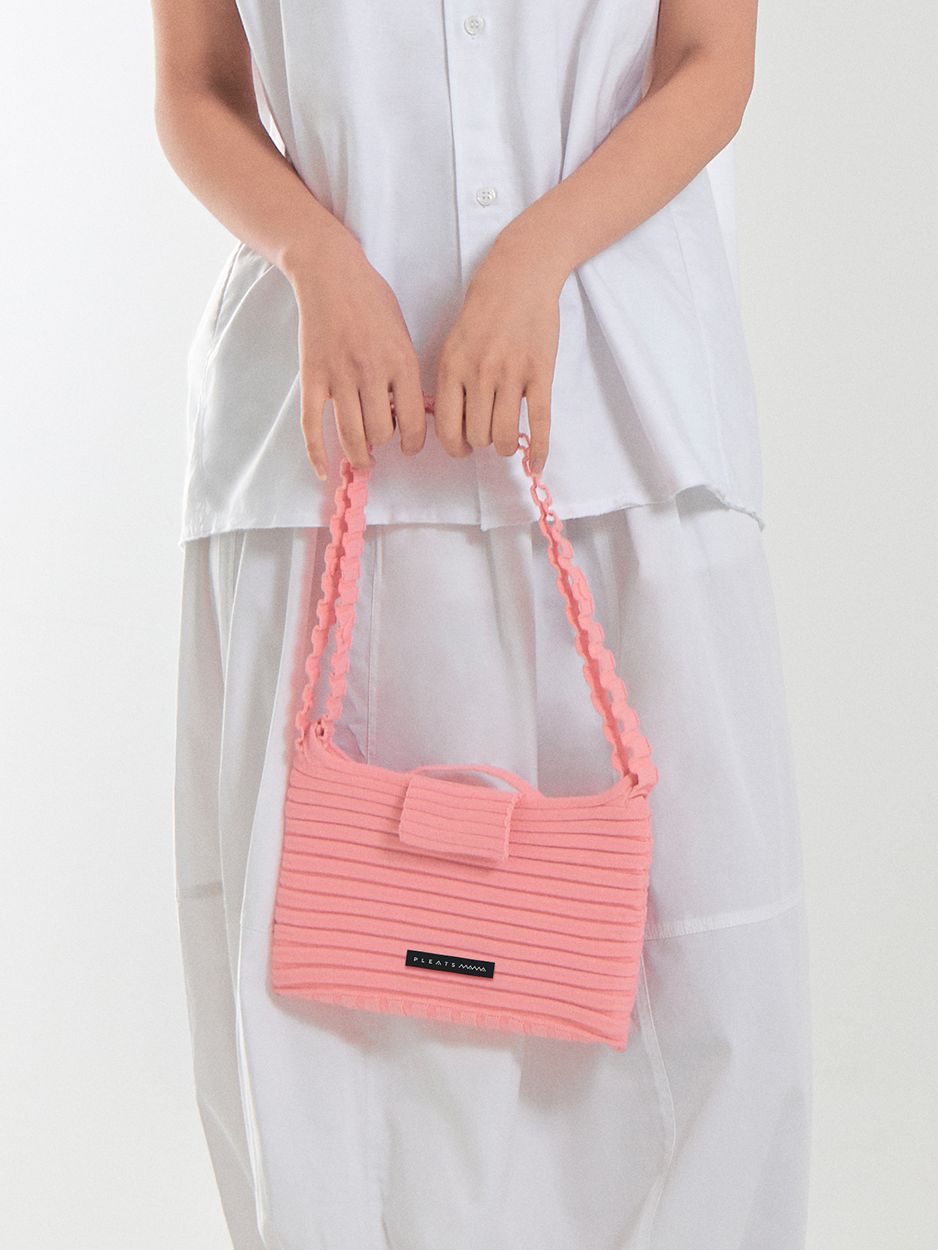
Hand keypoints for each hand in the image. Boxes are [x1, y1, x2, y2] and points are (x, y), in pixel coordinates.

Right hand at [283, 230, 427, 476]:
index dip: (414, 443)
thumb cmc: (372, 300)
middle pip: (381, 433)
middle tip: (382, 439)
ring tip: (363, 459)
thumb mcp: (403, 333)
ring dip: (359, 455)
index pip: (413, 423)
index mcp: (401, 363)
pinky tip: (324, 471)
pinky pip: (312, 426)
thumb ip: (406, 373)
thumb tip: (408, 413)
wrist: (330, 273)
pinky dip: (317, 454)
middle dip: (383, 443)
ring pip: (351, 435)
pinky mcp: (312, 377)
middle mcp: (371, 373)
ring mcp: (338, 377)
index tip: (410, 447)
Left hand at [432, 233, 564, 473]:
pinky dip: (538, 450)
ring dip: (505, 446)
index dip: (454, 447)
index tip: (462, 449)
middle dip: (482, 443)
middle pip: (477, 436)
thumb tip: (451, 424)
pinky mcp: (541, 374)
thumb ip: (451, 382)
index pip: (447, 428)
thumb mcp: (453, 343)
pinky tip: (537, 465)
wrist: (519, 276)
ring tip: (506, 440)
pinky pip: (539, 423)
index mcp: (452, 368)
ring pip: (504, 435)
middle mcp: (479, 374)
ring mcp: (512, 375)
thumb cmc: (484, 309)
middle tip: (487, 435)